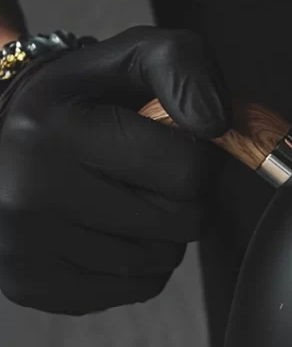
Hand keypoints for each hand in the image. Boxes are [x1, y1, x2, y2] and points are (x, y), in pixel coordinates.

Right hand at [0, 26, 229, 313]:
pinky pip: (140, 288)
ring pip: (164, 259)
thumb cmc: (83, 98)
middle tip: (143, 172)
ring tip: (122, 196)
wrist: (4, 133)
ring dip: (163, 231)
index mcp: (51, 131)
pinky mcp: (34, 286)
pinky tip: (107, 228)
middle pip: (183, 222)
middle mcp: (28, 194)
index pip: (189, 171)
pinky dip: (141, 264)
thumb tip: (216, 123)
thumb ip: (183, 67)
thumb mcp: (131, 59)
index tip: (163, 140)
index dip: (194, 155)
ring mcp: (26, 247)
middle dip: (181, 196)